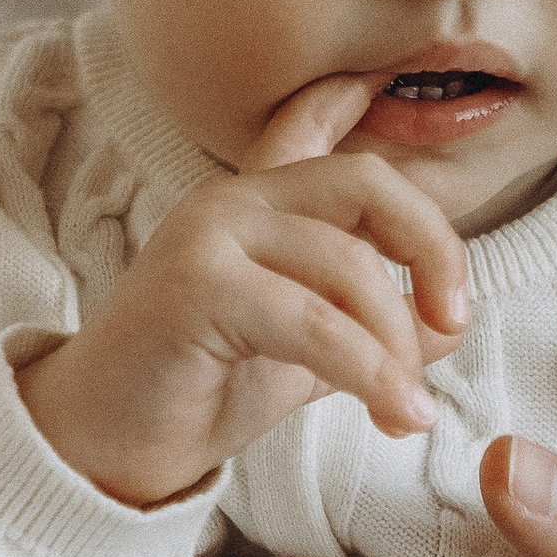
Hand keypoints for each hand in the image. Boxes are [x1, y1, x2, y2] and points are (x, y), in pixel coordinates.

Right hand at [19, 76, 467, 505]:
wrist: (103, 449)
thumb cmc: (198, 393)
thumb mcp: (300, 346)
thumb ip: (364, 317)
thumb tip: (450, 318)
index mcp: (255, 204)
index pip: (317, 127)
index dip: (362, 108)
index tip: (396, 107)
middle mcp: (231, 201)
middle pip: (367, 184)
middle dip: (433, 251)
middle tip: (453, 322)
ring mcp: (209, 234)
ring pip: (350, 266)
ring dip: (396, 347)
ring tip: (410, 409)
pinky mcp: (197, 286)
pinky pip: (318, 324)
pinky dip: (371, 373)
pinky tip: (396, 413)